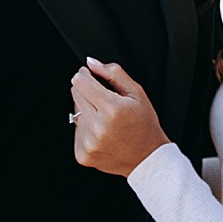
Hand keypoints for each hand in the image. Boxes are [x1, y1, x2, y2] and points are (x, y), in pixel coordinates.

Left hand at [71, 57, 170, 176]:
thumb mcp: (137, 93)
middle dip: (87, 92)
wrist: (147, 158)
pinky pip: (76, 131)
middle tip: (105, 101)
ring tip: (106, 120)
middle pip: (75, 94)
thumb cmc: (144, 125)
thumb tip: (91, 63)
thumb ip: (113, 73)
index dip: (85, 76)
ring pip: (75, 112)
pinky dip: (86, 129)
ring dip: (87, 111)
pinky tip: (102, 133)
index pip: (79, 81)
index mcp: (112, 109)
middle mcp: (98, 127)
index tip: (93, 79)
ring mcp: (88, 143)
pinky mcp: (82, 154)